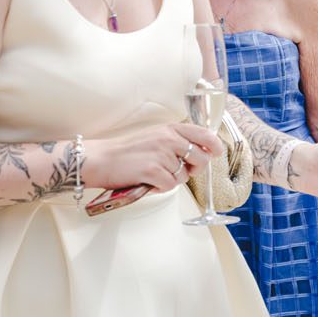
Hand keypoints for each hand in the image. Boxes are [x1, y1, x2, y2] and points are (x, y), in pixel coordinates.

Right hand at [82, 122, 219, 195]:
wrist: (102, 159)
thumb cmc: (128, 151)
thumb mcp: (155, 136)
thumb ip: (177, 141)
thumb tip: (201, 153)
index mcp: (170, 129)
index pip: (204, 134)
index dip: (214, 145)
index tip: (216, 152)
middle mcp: (168, 139)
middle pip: (200, 158)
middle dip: (193, 169)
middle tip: (177, 170)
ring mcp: (161, 155)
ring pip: (183, 176)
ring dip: (171, 179)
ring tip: (154, 174)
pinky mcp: (153, 171)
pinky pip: (170, 186)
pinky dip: (160, 187)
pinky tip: (148, 181)